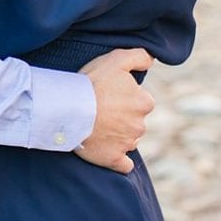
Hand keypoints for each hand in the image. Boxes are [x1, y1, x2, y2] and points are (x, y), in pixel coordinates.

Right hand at [75, 47, 156, 172]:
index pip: (141, 101)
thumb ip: (139, 56)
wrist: (68, 110)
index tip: (110, 96)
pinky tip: (111, 154)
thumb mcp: (116, 59)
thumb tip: (152, 59)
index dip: (126, 98)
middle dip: (123, 118)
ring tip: (98, 128)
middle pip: (135, 122)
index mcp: (144, 103)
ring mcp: (127, 144)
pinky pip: (124, 165)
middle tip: (102, 111)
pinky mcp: (113, 159)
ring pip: (129, 140)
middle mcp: (140, 125)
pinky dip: (120, 161)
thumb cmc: (91, 83)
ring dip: (118, 136)